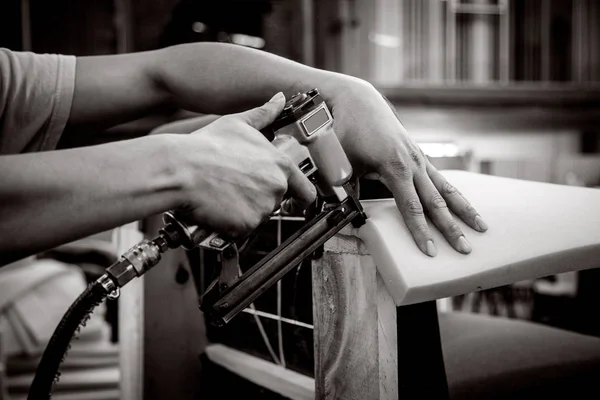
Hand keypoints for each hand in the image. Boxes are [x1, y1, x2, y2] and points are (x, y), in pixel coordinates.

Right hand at [174, 92, 315, 237]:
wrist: (182, 169)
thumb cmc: (206, 146)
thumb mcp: (238, 123)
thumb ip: (264, 114)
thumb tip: (278, 99)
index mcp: (280, 164)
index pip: (305, 190)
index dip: (300, 197)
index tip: (295, 202)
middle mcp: (277, 187)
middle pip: (276, 202)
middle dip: (260, 199)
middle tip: (237, 189)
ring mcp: (263, 208)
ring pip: (258, 216)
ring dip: (244, 211)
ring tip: (224, 195)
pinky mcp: (247, 225)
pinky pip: (242, 229)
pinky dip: (232, 224)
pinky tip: (218, 207)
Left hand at [329, 81, 487, 256]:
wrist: (360, 102)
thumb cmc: (348, 133)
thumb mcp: (343, 163)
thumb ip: (346, 191)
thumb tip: (345, 216)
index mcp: (394, 166)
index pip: (411, 207)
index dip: (420, 231)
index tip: (430, 251)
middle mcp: (413, 163)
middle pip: (436, 202)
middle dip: (451, 228)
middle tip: (465, 250)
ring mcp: (419, 159)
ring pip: (446, 189)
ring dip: (464, 211)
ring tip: (482, 228)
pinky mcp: (420, 157)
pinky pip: (442, 179)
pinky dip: (456, 195)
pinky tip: (466, 208)